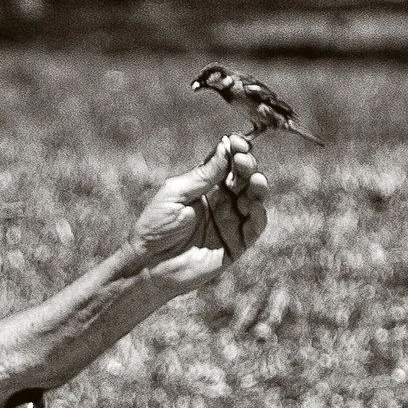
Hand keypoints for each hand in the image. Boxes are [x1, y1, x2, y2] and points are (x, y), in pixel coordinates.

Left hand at [124, 137, 267, 293]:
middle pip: (243, 179)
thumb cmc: (155, 228)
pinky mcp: (235, 245)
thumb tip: (226, 146)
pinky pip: (254, 229)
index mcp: (204, 187)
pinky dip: (258, 216)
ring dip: (257, 188)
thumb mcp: (176, 194)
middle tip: (244, 161)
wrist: (148, 265)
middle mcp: (221, 202)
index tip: (238, 142)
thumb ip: (203, 174)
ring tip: (255, 180)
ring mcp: (229, 223)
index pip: (226, 164)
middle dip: (247, 167)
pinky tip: (255, 206)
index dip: (235, 152)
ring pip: (253, 200)